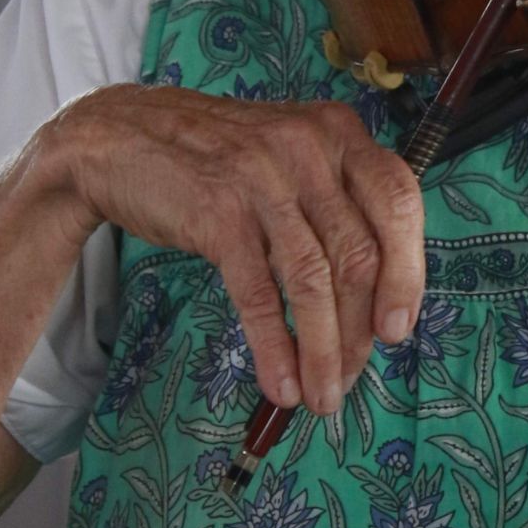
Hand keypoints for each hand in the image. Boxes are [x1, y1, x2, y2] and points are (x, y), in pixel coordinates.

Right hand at [46, 86, 423, 416]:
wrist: (118, 137)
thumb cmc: (214, 158)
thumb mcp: (288, 157)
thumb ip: (334, 203)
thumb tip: (373, 299)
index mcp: (338, 132)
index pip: (400, 200)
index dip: (409, 271)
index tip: (399, 327)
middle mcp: (309, 148)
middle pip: (359, 252)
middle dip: (361, 329)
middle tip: (353, 376)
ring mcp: (264, 178)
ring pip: (313, 281)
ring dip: (322, 350)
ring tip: (320, 395)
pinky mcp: (219, 213)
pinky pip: (259, 293)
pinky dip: (274, 346)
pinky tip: (280, 382)